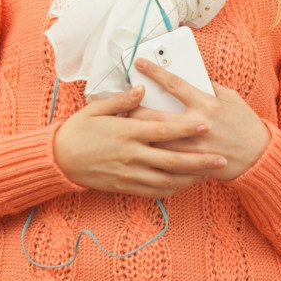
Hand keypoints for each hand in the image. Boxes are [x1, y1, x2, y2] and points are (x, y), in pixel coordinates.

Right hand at [53, 84, 227, 196]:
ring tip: (210, 173)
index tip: (205, 125)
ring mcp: (129, 174)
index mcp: (127, 133)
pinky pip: (154, 191)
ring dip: (191, 178)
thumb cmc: (78, 131)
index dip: (186, 129)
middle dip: (200, 160)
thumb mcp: (97, 109)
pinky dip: (173, 189)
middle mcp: (131, 155)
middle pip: (172, 160)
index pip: (163, 131)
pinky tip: (186, 184)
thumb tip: (142, 89)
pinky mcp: (125, 186)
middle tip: (222, 158)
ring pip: (167, 180)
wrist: (59, 160)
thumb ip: (123, 101)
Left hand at [130, 58, 270, 180]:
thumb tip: (189, 76)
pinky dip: (153, 155)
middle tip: (124, 105)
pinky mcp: (193, 164)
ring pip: (157, 141)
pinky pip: (168, 160)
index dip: (154, 72)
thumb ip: (209, 87)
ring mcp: (194, 147)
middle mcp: (197, 124)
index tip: (139, 64)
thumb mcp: (231, 98)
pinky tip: (143, 151)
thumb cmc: (245, 124)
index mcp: (206, 104)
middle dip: (136, 110)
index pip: (174, 84)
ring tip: (127, 129)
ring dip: (140, 134)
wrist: (258, 156)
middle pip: (156, 116)